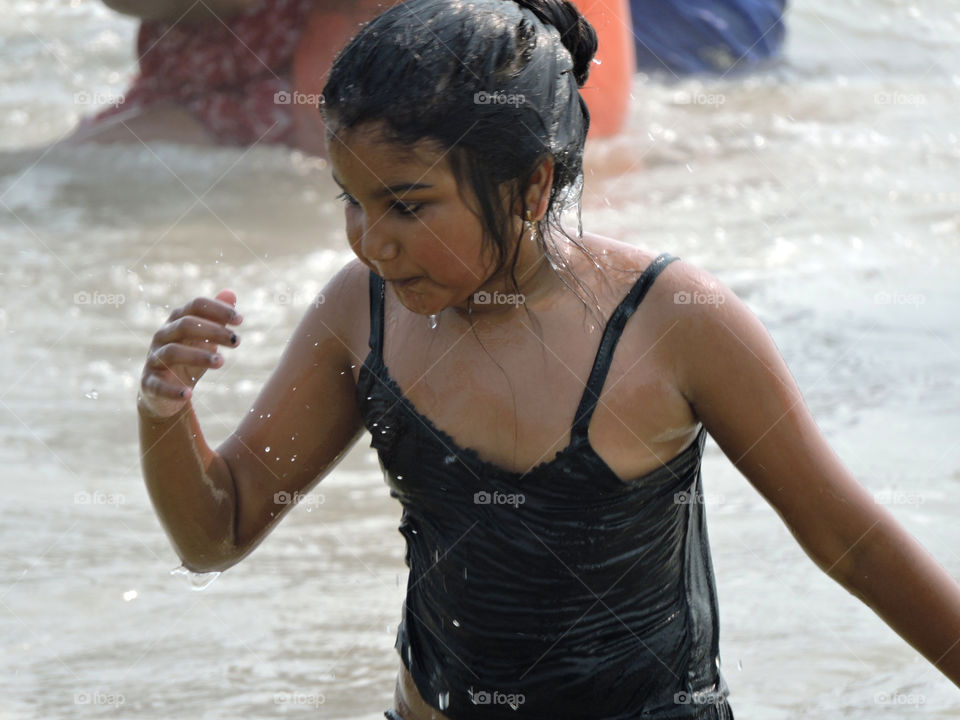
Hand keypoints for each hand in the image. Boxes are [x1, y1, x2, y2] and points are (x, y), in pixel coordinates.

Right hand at [138, 288, 242, 418]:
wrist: (165, 391)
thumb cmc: (189, 359)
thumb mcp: (205, 339)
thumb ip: (216, 317)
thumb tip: (231, 293)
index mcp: (177, 321)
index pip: (196, 305)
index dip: (218, 310)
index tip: (240, 320)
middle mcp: (162, 336)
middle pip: (185, 325)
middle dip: (213, 331)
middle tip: (237, 341)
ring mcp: (154, 359)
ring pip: (172, 352)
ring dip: (198, 356)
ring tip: (222, 362)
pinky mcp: (149, 383)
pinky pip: (158, 386)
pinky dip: (173, 390)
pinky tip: (189, 395)